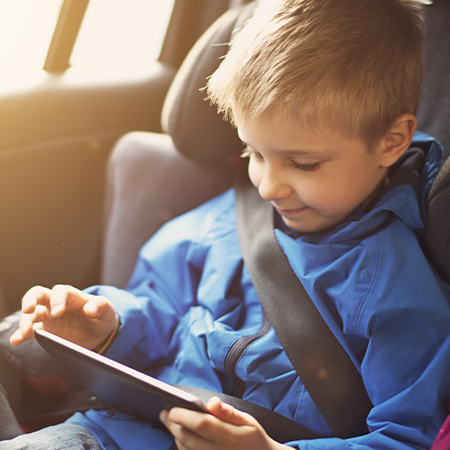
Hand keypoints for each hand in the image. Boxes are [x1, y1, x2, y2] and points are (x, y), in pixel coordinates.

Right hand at [10, 284, 117, 349]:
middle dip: (30, 300)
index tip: (58, 313)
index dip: (57, 300)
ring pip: (31, 314)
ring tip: (25, 332)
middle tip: (28, 310)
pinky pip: (30, 331)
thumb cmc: (102, 317)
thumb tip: (90, 309)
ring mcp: (48, 317)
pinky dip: (21, 335)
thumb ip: (102, 306)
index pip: (60, 292)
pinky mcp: (45, 331)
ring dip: (25, 321)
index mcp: (71, 295)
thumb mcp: (108, 311)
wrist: (99, 332)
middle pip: (38, 295)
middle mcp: (56, 303)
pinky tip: (16, 340)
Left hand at [160, 396, 287, 449]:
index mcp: (230, 436)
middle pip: (188, 438)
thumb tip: (212, 402)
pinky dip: (182, 447)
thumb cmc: (253, 438)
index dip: (184, 416)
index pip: (201, 424)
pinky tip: (179, 438)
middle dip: (173, 424)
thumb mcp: (247, 421)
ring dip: (174, 436)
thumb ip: (228, 412)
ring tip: (169, 422)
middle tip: (164, 413)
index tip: (172, 407)